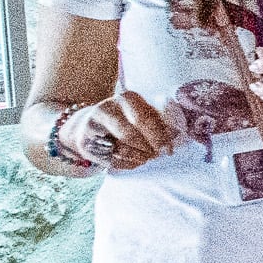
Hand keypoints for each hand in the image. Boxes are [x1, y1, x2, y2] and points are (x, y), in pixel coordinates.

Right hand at [57, 88, 177, 168]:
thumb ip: (160, 121)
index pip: (146, 118)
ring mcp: (92, 124)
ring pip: (120, 148)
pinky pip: (109, 159)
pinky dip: (125, 164)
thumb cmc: (128, 121)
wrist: (90, 126)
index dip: (159, 137)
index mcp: (128, 98)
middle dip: (148, 148)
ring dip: (138, 157)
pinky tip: (131, 161)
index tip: (168, 151)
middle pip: (131, 134)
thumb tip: (178, 135)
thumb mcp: (144, 114)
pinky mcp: (84, 142)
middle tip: (156, 156)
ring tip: (145, 158)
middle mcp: (108, 107)